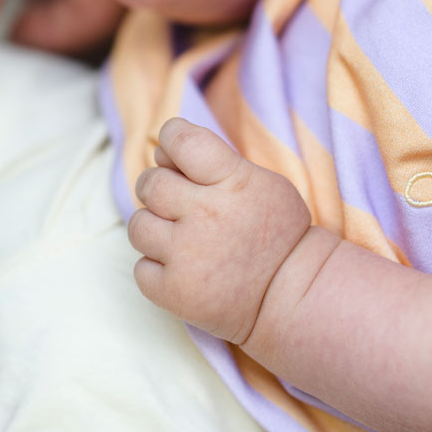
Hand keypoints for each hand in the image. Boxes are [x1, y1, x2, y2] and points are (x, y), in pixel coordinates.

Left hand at [129, 119, 311, 343]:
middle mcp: (206, 216)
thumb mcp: (263, 182)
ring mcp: (187, 256)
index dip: (171, 138)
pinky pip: (140, 268)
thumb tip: (161, 151)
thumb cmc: (277, 232)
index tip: (173, 148)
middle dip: (159, 187)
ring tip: (181, 239)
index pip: (181, 140)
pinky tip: (183, 268)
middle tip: (179, 202)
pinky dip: (157, 268)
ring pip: (138, 225)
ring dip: (155, 228)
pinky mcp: (174, 291)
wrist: (292, 293)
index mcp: (233, 182)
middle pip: (151, 183)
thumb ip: (215, 162)